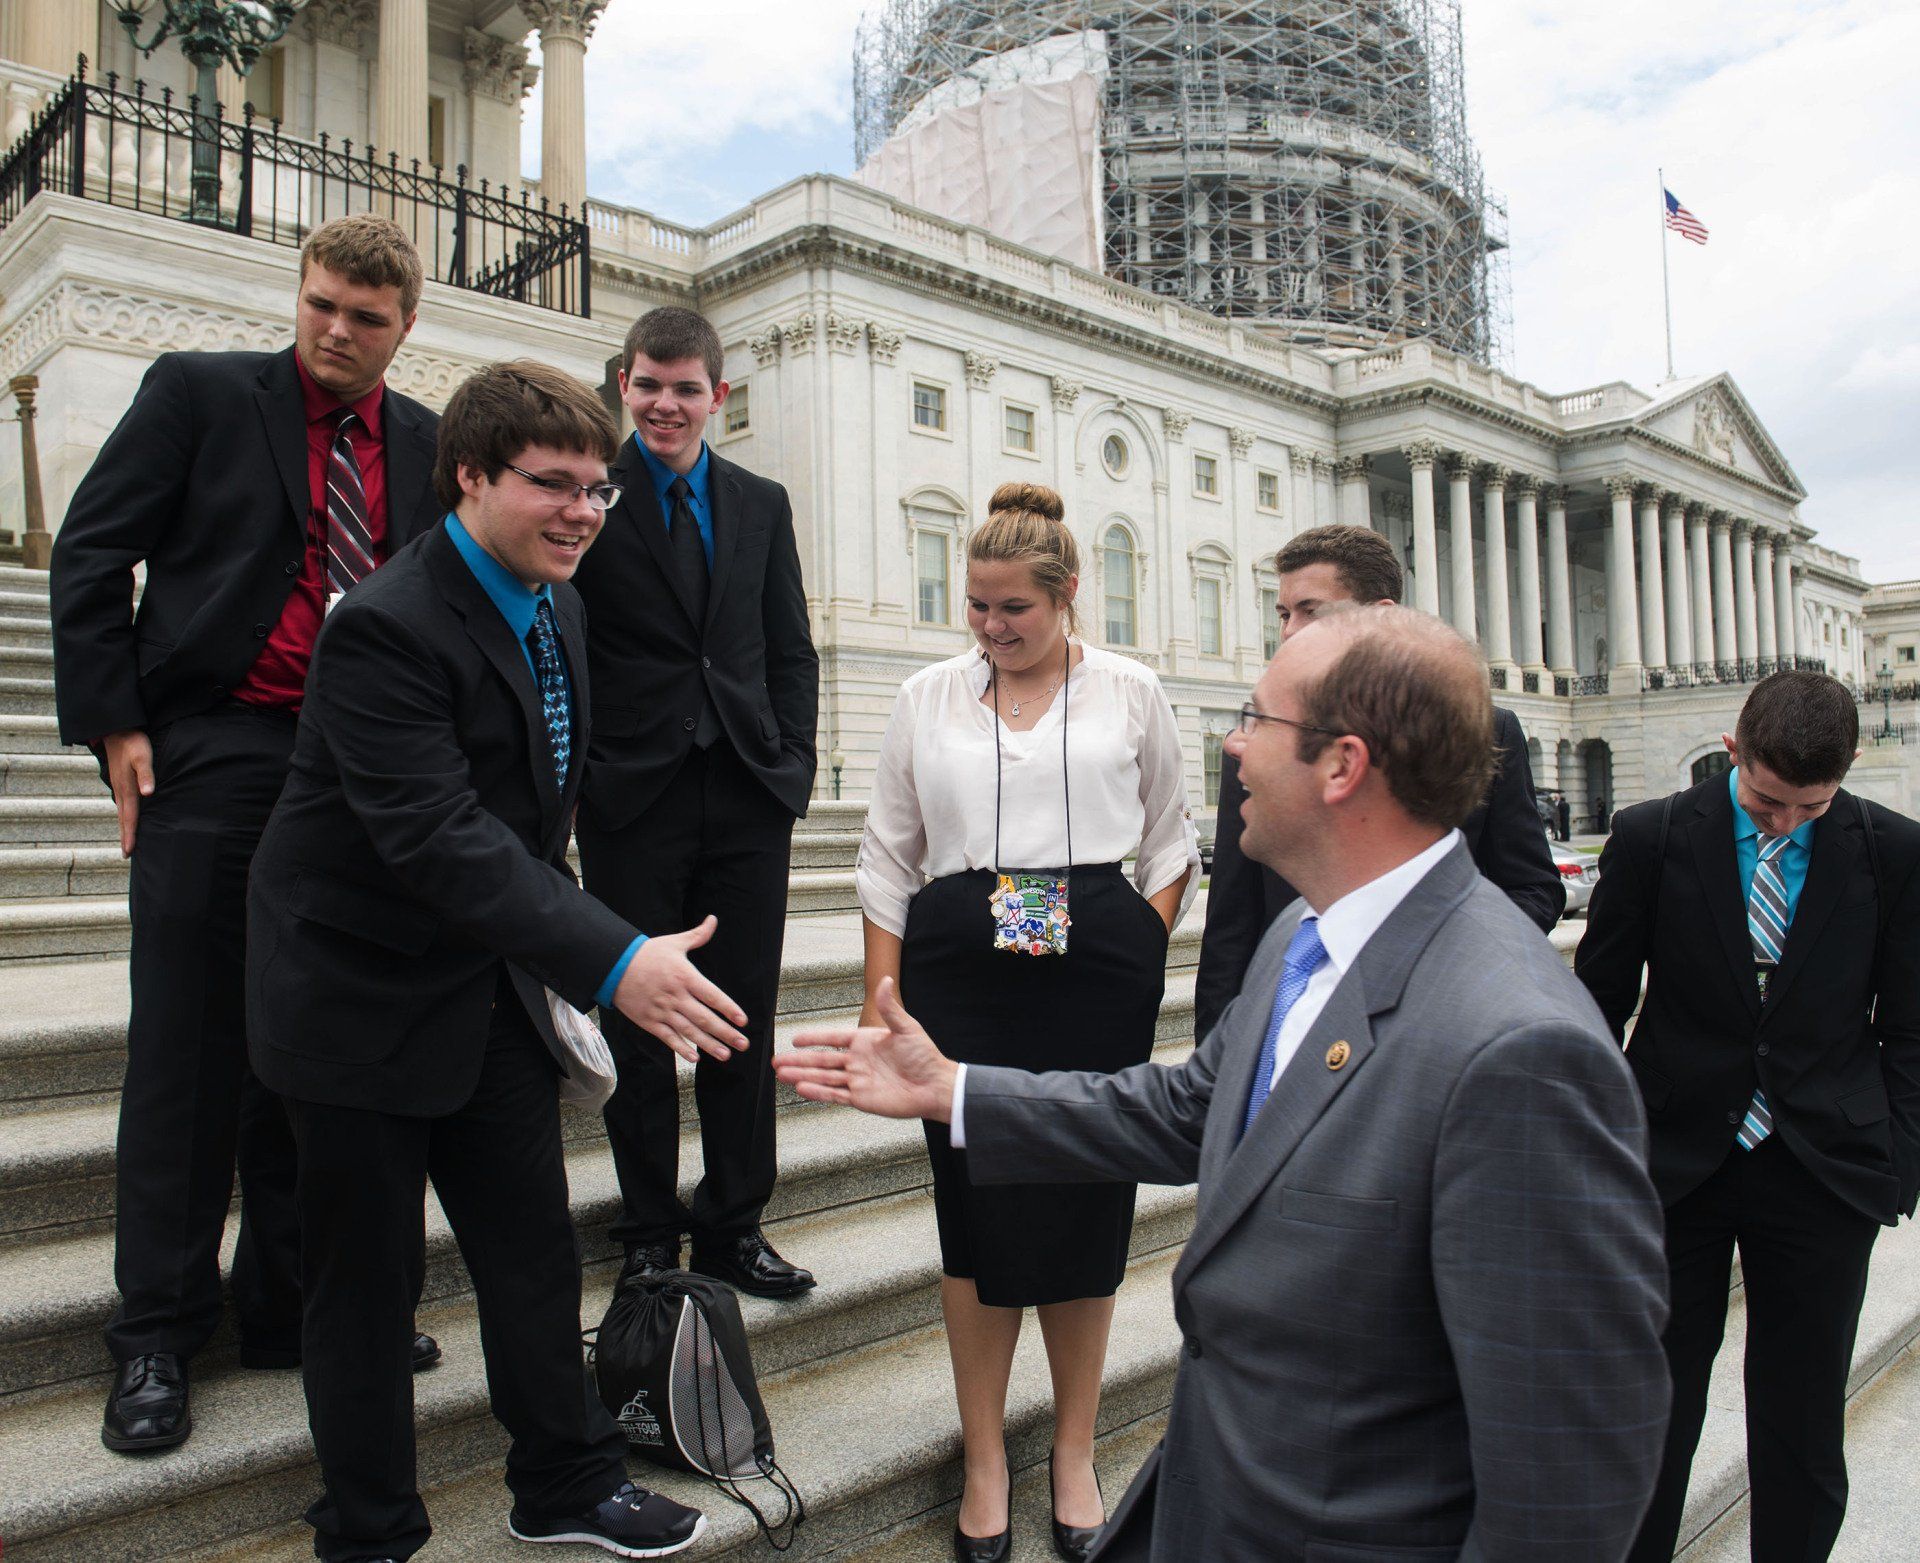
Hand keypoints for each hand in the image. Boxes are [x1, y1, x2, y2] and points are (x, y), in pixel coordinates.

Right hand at [102, 729, 153, 856]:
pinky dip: (125, 814)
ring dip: (124, 827)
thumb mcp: (143, 756)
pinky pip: (123, 802)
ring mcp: (119, 784)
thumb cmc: (133, 742)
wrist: (117, 728)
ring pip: (122, 811)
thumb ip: (147, 774)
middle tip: (126, 854)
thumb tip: (148, 794)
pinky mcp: (120, 779)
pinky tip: (128, 817)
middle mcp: (121, 789)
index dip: (130, 834)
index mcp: (127, 787)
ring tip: (127, 841)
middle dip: (126, 836)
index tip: (129, 851)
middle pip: (124, 818)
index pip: (130, 816)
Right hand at [611, 916, 748, 1065]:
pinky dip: (681, 1048)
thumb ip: (698, 935)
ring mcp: (662, 1010)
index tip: (743, 1021)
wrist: (614, 965)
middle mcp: (675, 996)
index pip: (712, 996)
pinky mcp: (649, 1021)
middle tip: (743, 1044)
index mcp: (685, 976)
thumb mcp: (674, 942)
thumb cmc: (647, 953)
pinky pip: (668, 1038)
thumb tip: (713, 919)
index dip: (728, 1009)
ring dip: (709, 1045)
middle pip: (704, 1018)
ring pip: (689, 1031)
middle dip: (725, 1033)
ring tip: (725, 1055)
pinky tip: (695, 1058)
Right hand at [775, 977, 956, 1121]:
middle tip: (776, 1060)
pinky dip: (818, 1092)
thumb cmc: (924, 1055)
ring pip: (824, 1077)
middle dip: (799, 1061)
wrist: (934, 1086)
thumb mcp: (906, 1027)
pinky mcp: (861, 1099)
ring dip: (802, 1075)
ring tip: (781, 1074)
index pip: (832, 1038)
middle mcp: (858, 1061)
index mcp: (865, 1042)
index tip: (795, 1040)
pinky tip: (802, 1088)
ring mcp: (858, 1080)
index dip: (814, 1039)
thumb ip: (890, 1007)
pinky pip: (835, 1095)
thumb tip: (886, 980)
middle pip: (822, 1060)